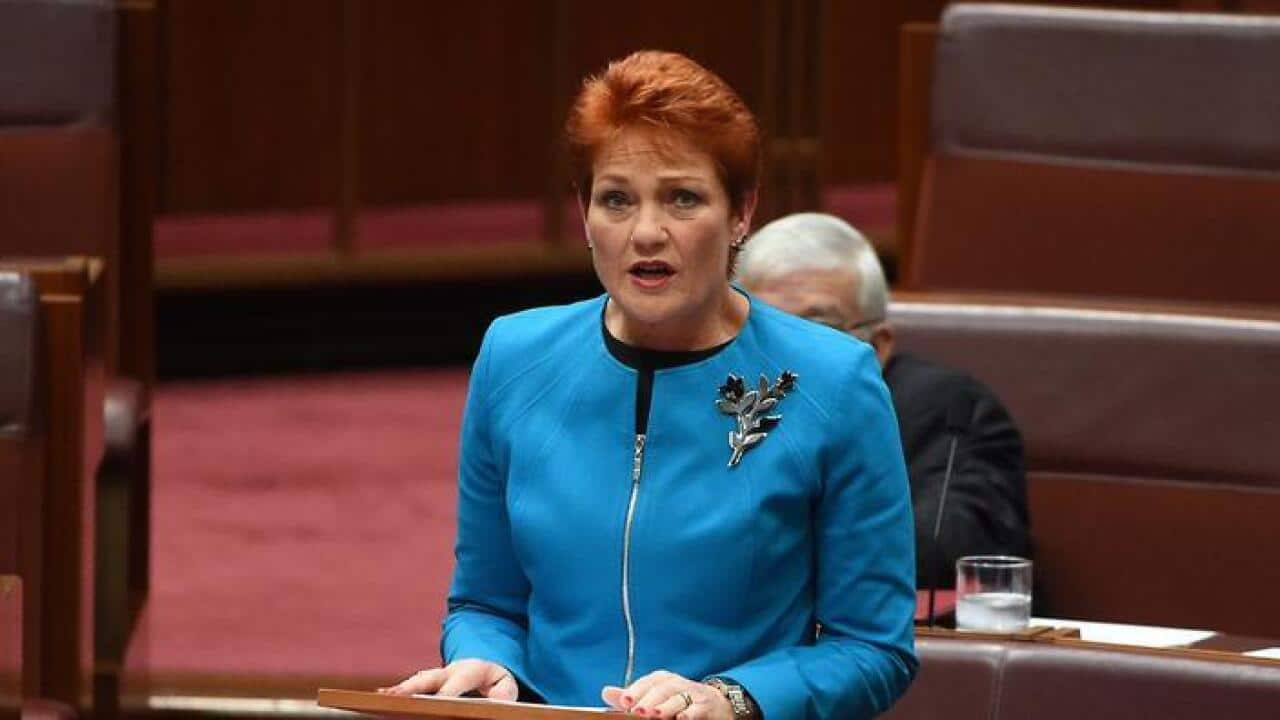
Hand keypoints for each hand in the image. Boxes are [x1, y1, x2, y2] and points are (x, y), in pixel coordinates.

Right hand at [378, 659, 516, 700]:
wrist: (486, 665)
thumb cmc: (495, 681)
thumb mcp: (505, 686)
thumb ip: (503, 695)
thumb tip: (495, 704)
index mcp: (471, 669)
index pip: (457, 683)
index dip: (448, 693)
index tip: (440, 702)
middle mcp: (450, 670)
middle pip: (430, 678)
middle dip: (414, 687)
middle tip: (398, 695)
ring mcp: (437, 675)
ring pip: (417, 681)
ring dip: (400, 689)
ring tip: (383, 696)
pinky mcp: (429, 682)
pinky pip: (412, 686)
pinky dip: (398, 692)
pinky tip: (383, 697)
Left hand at [601, 670, 732, 719]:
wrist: (713, 703)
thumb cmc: (678, 700)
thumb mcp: (655, 696)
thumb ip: (632, 696)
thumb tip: (606, 692)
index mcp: (662, 680)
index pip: (647, 682)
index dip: (635, 691)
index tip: (624, 701)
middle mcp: (676, 683)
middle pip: (662, 689)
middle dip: (649, 700)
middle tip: (637, 711)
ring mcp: (692, 693)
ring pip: (678, 698)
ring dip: (666, 706)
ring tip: (655, 715)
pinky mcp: (706, 706)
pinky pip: (697, 708)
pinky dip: (690, 713)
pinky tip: (682, 718)